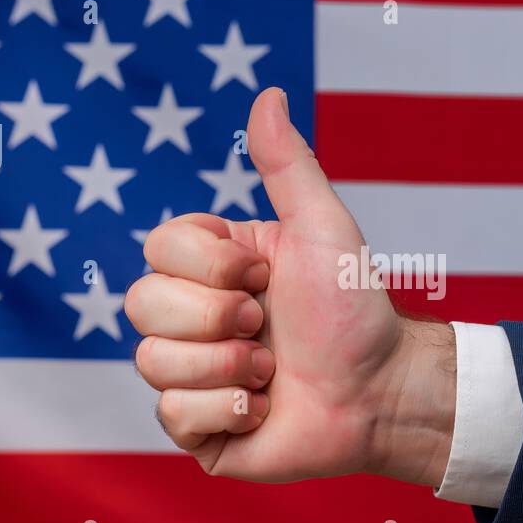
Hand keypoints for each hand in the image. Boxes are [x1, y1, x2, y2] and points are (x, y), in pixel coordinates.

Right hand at [125, 88, 455, 486]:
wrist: (383, 393)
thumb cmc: (356, 310)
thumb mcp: (322, 228)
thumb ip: (288, 166)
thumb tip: (266, 93)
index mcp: (210, 267)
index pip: (156, 248)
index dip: (210, 266)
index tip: (266, 277)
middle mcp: (192, 318)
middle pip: (140, 304)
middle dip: (218, 318)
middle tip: (268, 329)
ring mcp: (190, 374)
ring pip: (151, 361)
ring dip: (228, 367)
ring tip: (273, 373)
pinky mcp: (198, 428)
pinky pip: (172, 415)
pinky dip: (230, 411)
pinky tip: (265, 409)